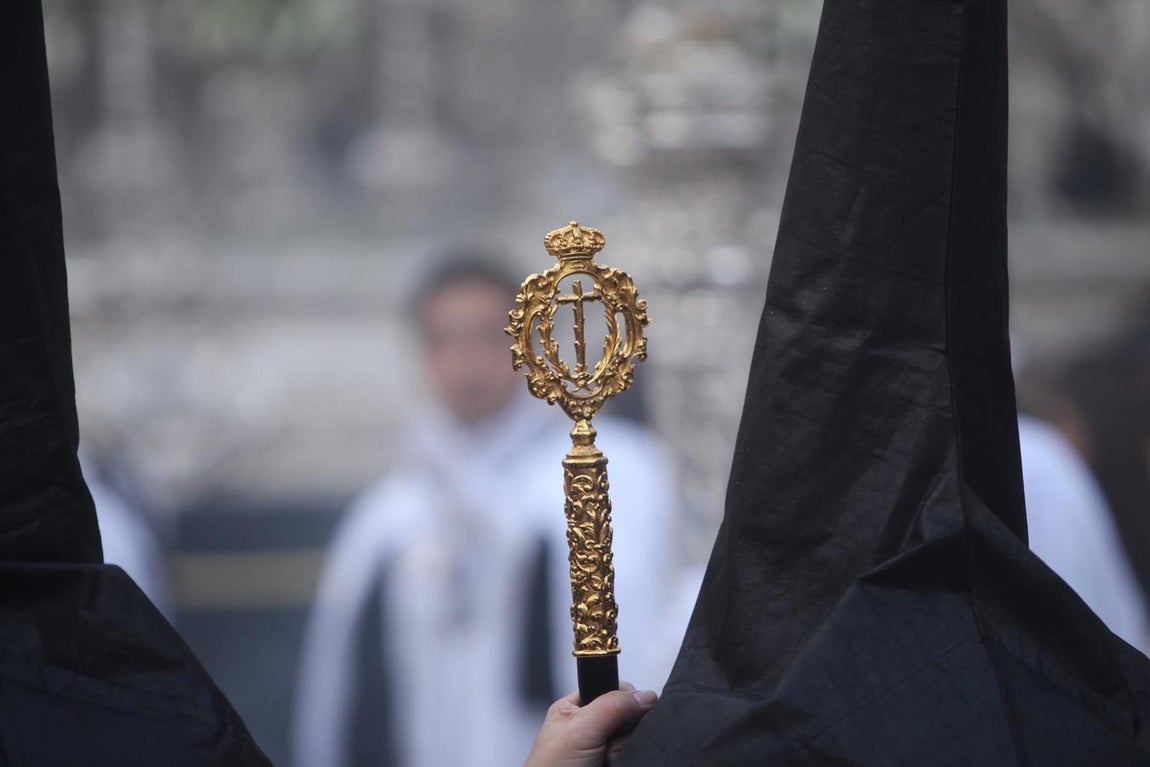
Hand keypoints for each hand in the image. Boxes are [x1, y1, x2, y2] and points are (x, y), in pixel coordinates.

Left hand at [524, 683, 657, 766]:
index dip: (624, 698)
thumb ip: (613, 705)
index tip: (625, 711)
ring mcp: (601, 747)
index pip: (612, 688)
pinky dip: (624, 760)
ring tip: (603, 760)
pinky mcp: (612, 763)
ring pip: (632, 737)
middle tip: (604, 742)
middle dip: (622, 730)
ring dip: (622, 749)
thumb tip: (645, 696)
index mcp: (575, 707)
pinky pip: (634, 755)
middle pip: (627, 715)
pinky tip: (609, 766)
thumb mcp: (581, 728)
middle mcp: (590, 726)